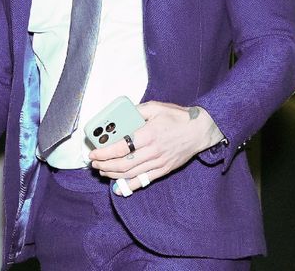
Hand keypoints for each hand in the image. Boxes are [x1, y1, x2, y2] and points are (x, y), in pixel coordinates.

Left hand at [89, 102, 223, 193]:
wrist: (200, 130)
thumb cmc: (177, 117)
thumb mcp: (155, 107)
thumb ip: (136, 111)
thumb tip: (119, 115)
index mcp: (148, 135)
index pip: (120, 148)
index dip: (104, 153)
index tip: (93, 153)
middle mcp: (152, 151)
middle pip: (123, 164)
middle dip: (104, 165)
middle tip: (94, 163)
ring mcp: (158, 163)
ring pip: (131, 174)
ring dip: (113, 174)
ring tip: (102, 171)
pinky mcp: (164, 170)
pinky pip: (144, 181)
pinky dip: (129, 185)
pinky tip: (118, 187)